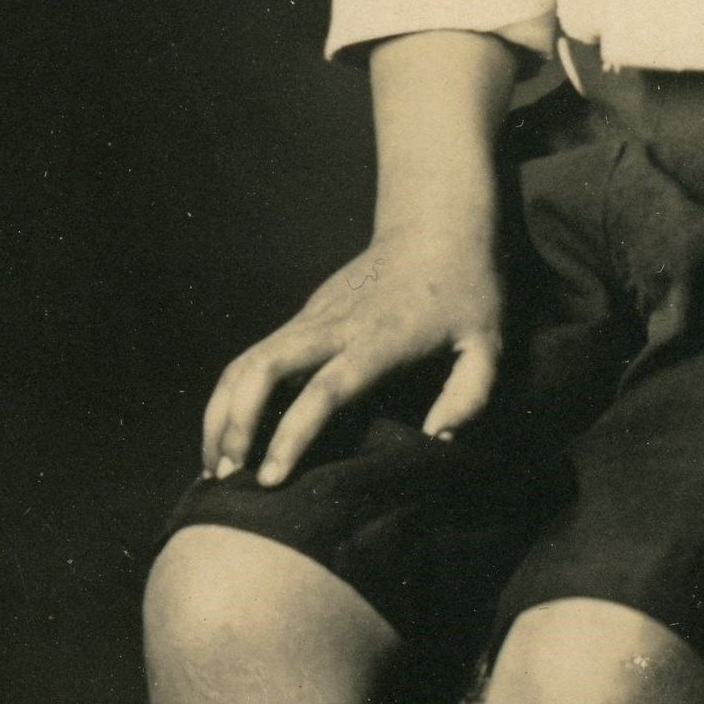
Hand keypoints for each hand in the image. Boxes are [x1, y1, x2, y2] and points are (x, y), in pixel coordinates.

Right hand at [202, 219, 503, 485]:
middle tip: (229, 477)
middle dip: (236, 424)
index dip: (292, 432)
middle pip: (264, 369)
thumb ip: (469, 395)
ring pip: (247, 361)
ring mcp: (312, 317)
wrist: (437, 225)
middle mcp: (334, 326)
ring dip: (223, 412)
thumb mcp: (488, 344)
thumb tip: (436, 441)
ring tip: (215, 466)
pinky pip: (253, 356)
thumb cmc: (467, 291)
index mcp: (380, 339)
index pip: (324, 388)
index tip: (271, 476)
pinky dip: (230, 395)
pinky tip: (226, 433)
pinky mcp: (303, 316)